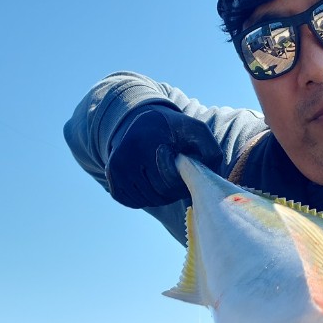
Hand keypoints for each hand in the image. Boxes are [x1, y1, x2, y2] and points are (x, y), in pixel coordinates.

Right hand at [105, 106, 222, 207]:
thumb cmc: (174, 129)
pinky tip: (151, 185)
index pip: (169, 181)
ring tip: (165, 182)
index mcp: (148, 141)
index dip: (182, 183)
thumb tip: (208, 176)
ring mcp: (116, 166)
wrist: (141, 120)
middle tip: (177, 181)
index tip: (184, 172)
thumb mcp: (196, 131)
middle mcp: (127, 154)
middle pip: (159, 193)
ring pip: (146, 200)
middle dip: (173, 192)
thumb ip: (211, 150)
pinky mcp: (111, 176)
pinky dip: (145, 199)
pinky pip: (132, 201)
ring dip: (160, 198)